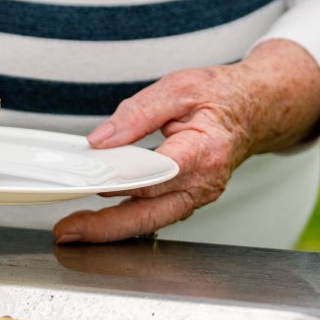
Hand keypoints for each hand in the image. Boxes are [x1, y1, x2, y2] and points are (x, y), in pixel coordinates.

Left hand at [53, 39, 319, 243]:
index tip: (91, 184)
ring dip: (109, 230)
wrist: (251, 110)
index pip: (157, 173)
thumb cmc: (219, 97)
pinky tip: (97, 223)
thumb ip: (137, 113)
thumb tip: (101, 140)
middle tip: (68, 230)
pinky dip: (124, 223)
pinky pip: (153, 217)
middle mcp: (203, 182)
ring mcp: (196, 196)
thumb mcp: (178, 88)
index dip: (123, 181)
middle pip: (149, 212)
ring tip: (72, 231)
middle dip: (105, 225)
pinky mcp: (186, 201)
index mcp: (204, 150)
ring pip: (149, 222)